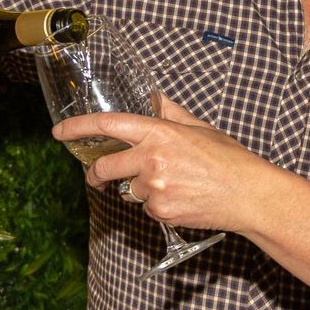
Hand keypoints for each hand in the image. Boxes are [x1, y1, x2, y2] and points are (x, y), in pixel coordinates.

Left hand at [53, 97, 267, 234]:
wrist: (248, 194)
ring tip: (174, 184)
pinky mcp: (160, 211)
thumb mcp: (199, 128)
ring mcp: (154, 187)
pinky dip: (157, 205)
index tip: (60, 132)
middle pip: (105, 167)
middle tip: (96, 176)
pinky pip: (146, 208)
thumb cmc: (229, 159)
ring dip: (141, 189)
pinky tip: (181, 198)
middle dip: (96, 173)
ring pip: (130, 190)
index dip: (78, 128)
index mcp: (160, 132)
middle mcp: (152, 158)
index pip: (108, 125)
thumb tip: (155, 99)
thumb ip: (171, 113)